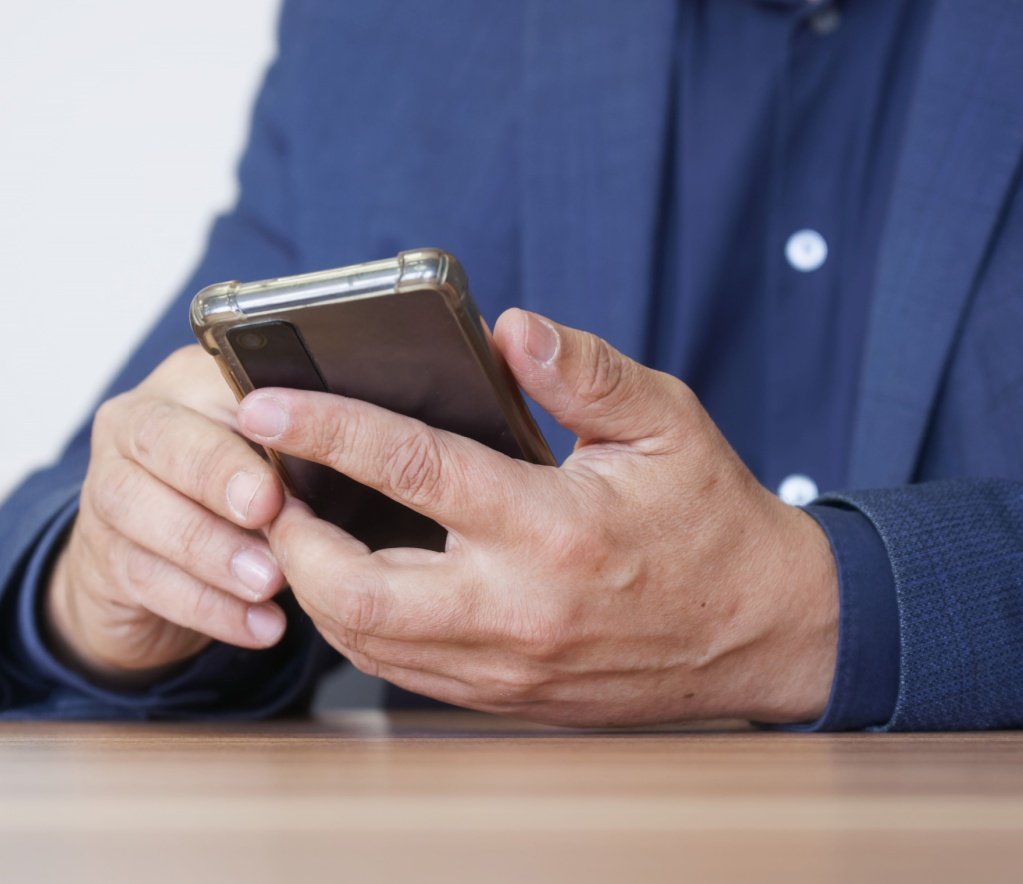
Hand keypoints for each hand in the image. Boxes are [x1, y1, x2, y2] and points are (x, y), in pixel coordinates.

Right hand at [46, 345, 288, 686]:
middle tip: (268, 514)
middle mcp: (134, 426)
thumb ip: (301, 449)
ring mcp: (106, 490)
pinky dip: (209, 608)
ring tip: (271, 583)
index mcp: (187, 384)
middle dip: (218, 478)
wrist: (156, 564)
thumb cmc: (236, 498)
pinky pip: (146, 580)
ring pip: (142, 511)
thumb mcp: (272, 458)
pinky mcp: (102, 557)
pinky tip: (261, 626)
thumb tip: (366, 456)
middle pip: (162, 441)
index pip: (209, 384)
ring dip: (213, 552)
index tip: (288, 464)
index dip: (252, 422)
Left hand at [237, 309, 837, 725]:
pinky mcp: (500, 696)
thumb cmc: (710, 519)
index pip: (412, 472)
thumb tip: (508, 326)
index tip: (262, 402)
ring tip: (290, 522)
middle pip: (354, 589)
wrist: (762, 634)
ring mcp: (503, 665)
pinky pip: (396, 670)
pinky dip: (352, 623)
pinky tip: (344, 575)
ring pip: (362, 640)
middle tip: (261, 482)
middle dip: (286, 535)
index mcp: (553, 527)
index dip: (326, 431)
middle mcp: (516, 607)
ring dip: (309, 583)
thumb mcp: (667, 422)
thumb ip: (584, 371)